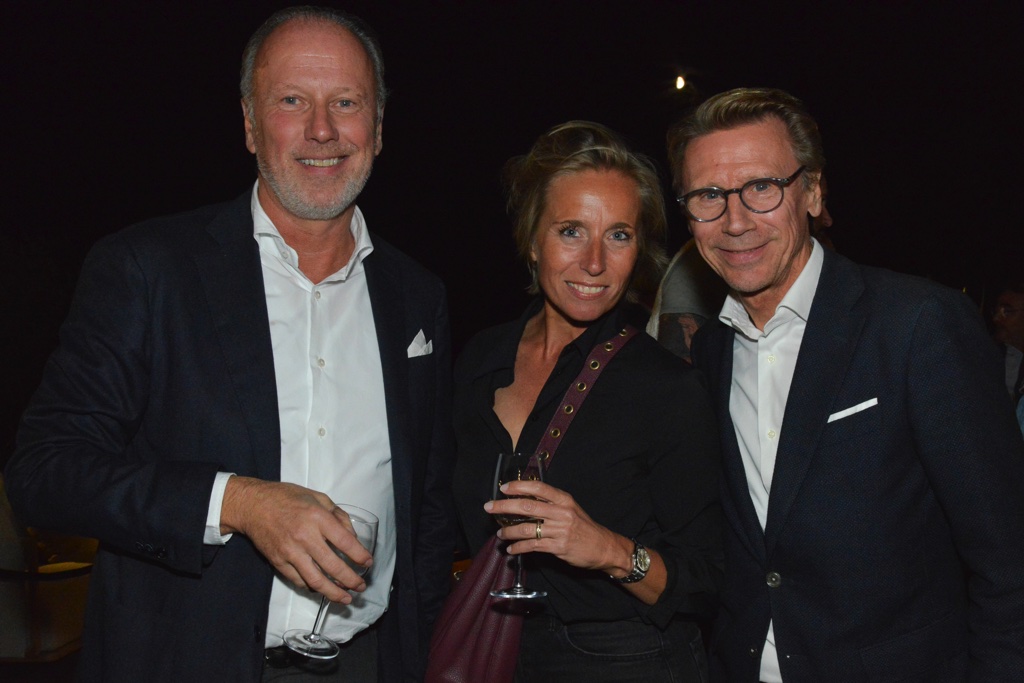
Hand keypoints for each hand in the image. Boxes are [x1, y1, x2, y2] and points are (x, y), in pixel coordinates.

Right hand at [221, 477, 372, 603]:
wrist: (253, 505)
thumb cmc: (287, 498)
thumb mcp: (319, 497)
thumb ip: (338, 516)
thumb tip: (352, 537)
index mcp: (317, 517)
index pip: (345, 542)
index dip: (359, 555)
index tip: (368, 562)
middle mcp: (305, 537)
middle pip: (333, 566)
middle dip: (351, 580)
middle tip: (361, 586)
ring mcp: (290, 552)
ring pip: (316, 580)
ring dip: (334, 592)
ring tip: (346, 598)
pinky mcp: (278, 562)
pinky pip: (299, 581)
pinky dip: (313, 588)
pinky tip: (323, 590)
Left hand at [484, 479, 632, 574]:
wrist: (603, 547)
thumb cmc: (584, 527)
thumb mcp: (570, 509)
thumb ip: (551, 504)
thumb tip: (524, 500)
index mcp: (564, 499)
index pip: (538, 488)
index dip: (519, 486)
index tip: (503, 488)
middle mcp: (561, 512)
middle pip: (527, 506)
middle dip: (504, 506)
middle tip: (489, 507)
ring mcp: (560, 530)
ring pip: (526, 529)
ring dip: (508, 531)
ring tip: (500, 533)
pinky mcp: (558, 547)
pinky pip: (532, 546)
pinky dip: (518, 548)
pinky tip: (511, 549)